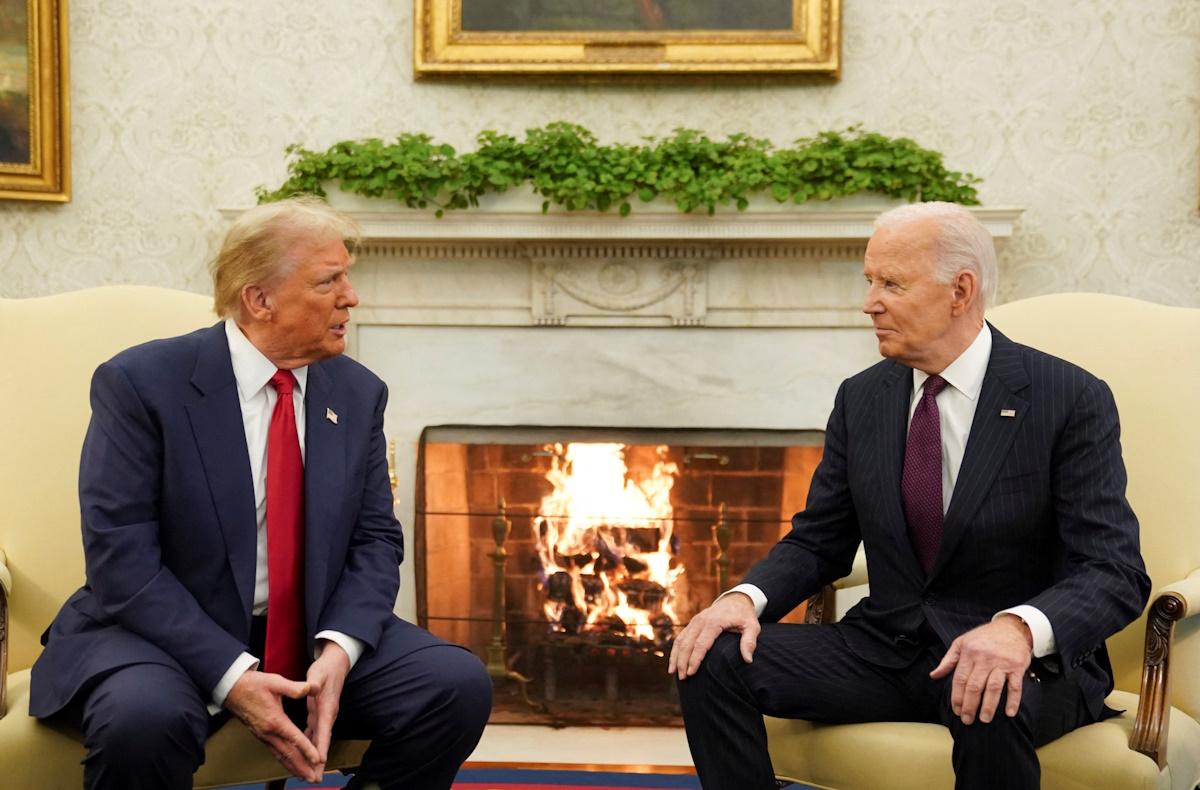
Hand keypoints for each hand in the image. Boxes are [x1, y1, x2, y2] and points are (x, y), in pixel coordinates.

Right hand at [225, 670, 322, 782]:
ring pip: (280, 755)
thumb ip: (294, 687)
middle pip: (288, 753)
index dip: (307, 749)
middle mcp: (268, 732)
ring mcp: (263, 736)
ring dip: (293, 767)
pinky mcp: (261, 735)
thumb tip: (312, 688)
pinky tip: (290, 764)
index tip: (318, 759)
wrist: (232, 689)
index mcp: (275, 720)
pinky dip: (284, 760)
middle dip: (302, 766)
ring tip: (304, 777)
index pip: (294, 738)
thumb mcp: (275, 682)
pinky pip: (275, 752)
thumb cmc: (254, 684)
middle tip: (313, 778)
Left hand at [304, 640, 350, 773]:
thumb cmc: (325, 669)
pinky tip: (304, 755)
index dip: (322, 748)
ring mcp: (324, 716)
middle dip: (319, 761)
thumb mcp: (318, 674)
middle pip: (322, 742)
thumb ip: (314, 682)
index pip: (323, 731)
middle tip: (315, 779)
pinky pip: (315, 734)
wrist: (336, 664)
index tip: (320, 763)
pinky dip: (311, 746)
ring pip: (319, 741)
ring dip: (315, 758)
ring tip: (311, 774)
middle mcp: (327, 715)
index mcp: (326, 707)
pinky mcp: (320, 715)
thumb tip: (312, 688)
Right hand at [668, 592, 758, 679]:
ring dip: (676, 657)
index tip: (691, 673)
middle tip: (682, 678)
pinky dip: (676, 650)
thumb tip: (748, 660)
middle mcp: (701, 620)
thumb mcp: (752, 626)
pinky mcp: (693, 623)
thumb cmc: (744, 615)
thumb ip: (749, 642)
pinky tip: (674, 661)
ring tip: (673, 672)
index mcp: (714, 622)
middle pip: (687, 643)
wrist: (736, 599)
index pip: (701, 644)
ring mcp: (695, 621)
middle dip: (683, 661)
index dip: (695, 659)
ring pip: (680, 640)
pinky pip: (681, 637)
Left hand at [930, 615, 1033, 725]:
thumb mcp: (962, 643)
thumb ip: (948, 661)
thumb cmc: (984, 637)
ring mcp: (1002, 663)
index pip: (960, 678)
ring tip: (984, 719)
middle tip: (967, 720)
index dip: (957, 696)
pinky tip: (1009, 713)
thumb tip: (934, 676)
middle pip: (975, 685)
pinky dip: (1013, 700)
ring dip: (989, 706)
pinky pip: (1015, 686)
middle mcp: (985, 658)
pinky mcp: (1017, 667)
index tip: (956, 710)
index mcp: (969, 653)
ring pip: (993, 687)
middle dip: (970, 705)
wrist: (1012, 628)